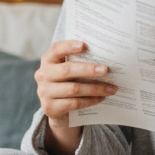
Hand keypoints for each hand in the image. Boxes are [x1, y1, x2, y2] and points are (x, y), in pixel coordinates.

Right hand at [34, 40, 116, 154]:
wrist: (58, 109)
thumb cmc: (69, 82)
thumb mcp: (71, 70)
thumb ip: (80, 61)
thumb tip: (106, 57)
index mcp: (48, 60)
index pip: (56, 49)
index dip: (69, 46)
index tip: (84, 45)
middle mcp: (43, 74)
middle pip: (67, 70)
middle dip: (88, 70)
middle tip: (106, 70)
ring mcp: (44, 92)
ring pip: (73, 89)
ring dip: (95, 88)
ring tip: (111, 88)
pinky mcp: (50, 108)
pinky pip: (74, 103)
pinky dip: (90, 100)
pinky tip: (101, 98)